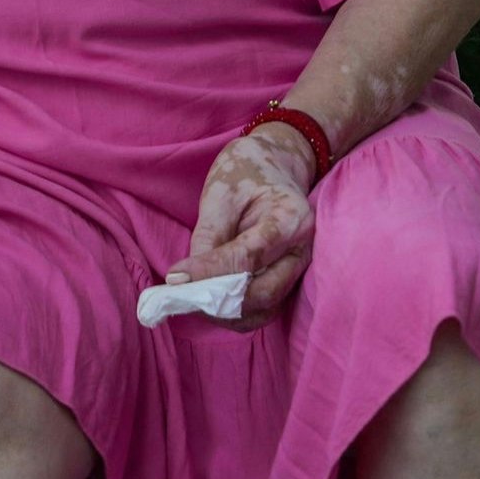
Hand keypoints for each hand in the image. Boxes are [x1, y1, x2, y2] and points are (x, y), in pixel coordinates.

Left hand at [171, 124, 318, 322]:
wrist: (274, 165)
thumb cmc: (246, 173)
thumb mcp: (220, 194)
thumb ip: (208, 238)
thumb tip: (187, 281)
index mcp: (292, 219)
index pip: (248, 258)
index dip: (210, 273)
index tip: (175, 280)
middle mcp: (304, 250)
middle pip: (262, 293)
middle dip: (218, 301)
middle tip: (181, 296)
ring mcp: (300, 270)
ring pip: (263, 309)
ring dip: (225, 312)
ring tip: (192, 298)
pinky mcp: (289, 282)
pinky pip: (263, 310)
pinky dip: (235, 312)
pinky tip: (210, 299)